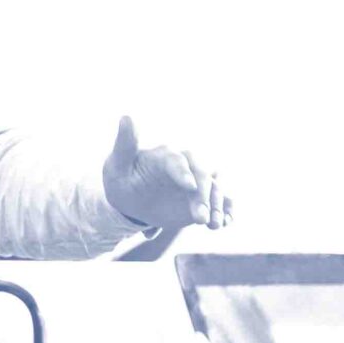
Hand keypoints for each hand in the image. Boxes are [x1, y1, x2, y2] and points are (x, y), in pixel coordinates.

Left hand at [102, 115, 230, 233]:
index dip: (184, 172)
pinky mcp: (201, 198)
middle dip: (202, 196)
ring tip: (214, 226)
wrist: (129, 197)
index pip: (177, 160)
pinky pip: (218, 203)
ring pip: (213, 190)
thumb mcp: (117, 163)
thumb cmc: (122, 176)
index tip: (189, 187)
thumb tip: (126, 117)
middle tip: (200, 219)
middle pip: (200, 176)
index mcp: (165, 155)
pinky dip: (225, 212)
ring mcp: (195, 182)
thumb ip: (125, 143)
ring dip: (216, 207)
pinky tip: (225, 223)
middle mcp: (185, 166)